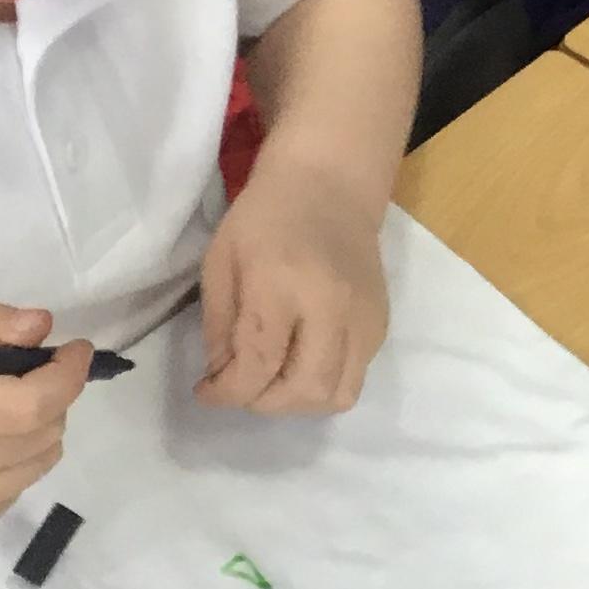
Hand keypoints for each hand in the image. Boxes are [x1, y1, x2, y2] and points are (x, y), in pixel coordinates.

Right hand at [0, 302, 89, 544]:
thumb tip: (43, 326)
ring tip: (11, 409)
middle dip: (55, 398)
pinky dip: (15, 463)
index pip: (27, 404)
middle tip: (36, 374)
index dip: (65, 376)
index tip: (74, 349)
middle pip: (40, 435)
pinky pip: (13, 493)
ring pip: (36, 465)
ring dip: (41, 431)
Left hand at [197, 160, 388, 414]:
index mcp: (283, 284)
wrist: (329, 186)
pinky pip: (355, 377)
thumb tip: (224, 377)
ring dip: (297, 402)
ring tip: (272, 380)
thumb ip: (219, 325)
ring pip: (337, 395)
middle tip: (242, 386)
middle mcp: (332, 307)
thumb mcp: (221, 261)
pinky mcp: (380, 324)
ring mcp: (364, 318)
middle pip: (304, 390)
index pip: (260, 365)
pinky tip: (300, 360)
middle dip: (263, 402)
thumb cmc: (264, 217)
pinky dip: (323, 383)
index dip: (228, 392)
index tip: (207, 391)